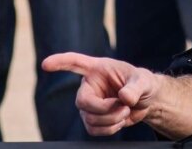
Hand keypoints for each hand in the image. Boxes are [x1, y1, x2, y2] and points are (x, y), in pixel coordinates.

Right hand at [42, 52, 171, 136]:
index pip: (74, 63)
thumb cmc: (142, 84)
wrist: (146, 101)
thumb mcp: (143, 82)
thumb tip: (124, 98)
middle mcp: (89, 86)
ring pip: (89, 118)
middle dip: (104, 109)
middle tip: (124, 105)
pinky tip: (120, 121)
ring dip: (112, 119)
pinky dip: (110, 129)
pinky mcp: (92, 119)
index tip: (45, 64)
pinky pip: (94, 129)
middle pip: (82, 102)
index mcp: (97, 69)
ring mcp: (89, 104)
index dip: (59, 63)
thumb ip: (135, 88)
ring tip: (125, 111)